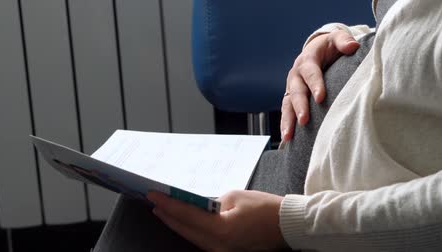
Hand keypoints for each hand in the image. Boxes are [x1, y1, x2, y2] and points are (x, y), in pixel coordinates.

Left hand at [148, 190, 287, 251]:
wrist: (287, 226)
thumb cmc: (266, 209)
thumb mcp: (236, 197)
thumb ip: (212, 201)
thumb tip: (198, 204)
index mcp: (221, 230)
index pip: (186, 215)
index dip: (168, 204)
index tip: (153, 195)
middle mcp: (219, 246)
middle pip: (185, 230)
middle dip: (168, 215)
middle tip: (154, 202)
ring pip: (192, 238)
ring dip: (177, 224)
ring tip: (164, 211)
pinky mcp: (227, 251)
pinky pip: (203, 242)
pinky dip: (191, 231)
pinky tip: (184, 223)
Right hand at [281, 29, 359, 141]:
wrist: (317, 49)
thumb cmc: (330, 46)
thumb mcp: (336, 38)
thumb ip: (344, 40)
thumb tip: (353, 46)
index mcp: (307, 60)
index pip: (310, 72)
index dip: (315, 84)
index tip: (321, 98)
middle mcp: (296, 74)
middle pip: (296, 91)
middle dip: (300, 106)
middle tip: (304, 120)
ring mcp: (292, 87)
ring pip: (287, 104)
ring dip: (288, 120)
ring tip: (289, 136)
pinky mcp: (291, 97)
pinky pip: (286, 111)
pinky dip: (286, 124)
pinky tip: (287, 139)